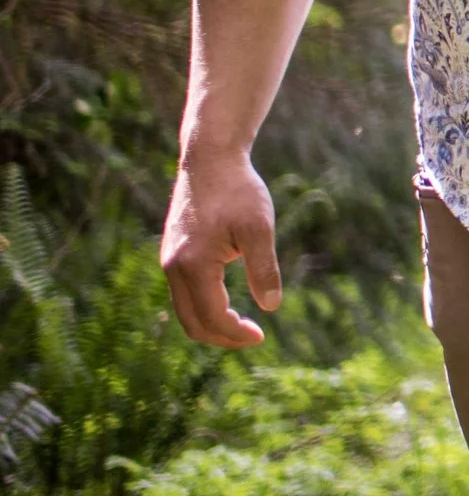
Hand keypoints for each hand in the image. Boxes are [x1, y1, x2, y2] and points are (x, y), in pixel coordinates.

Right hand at [160, 149, 282, 348]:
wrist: (210, 159)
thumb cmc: (238, 190)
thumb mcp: (259, 228)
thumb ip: (264, 268)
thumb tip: (272, 306)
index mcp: (192, 265)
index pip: (211, 316)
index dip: (235, 333)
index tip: (261, 336)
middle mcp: (173, 267)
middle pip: (191, 322)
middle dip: (221, 336)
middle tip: (253, 337)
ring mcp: (168, 261)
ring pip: (184, 310)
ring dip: (212, 323)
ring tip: (243, 325)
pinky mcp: (172, 254)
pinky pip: (184, 293)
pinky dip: (203, 307)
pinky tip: (228, 303)